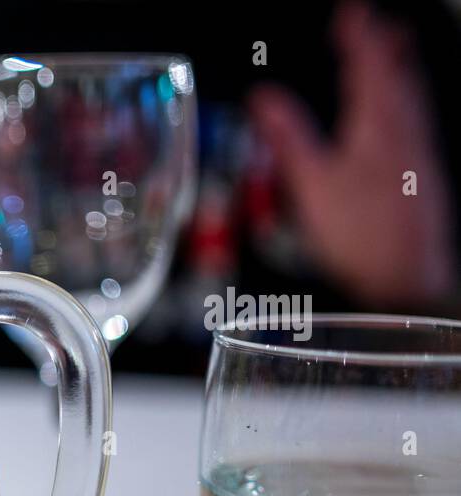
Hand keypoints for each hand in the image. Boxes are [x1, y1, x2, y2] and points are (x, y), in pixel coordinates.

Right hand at [249, 1, 455, 306]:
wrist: (408, 278)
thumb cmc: (363, 236)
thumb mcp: (311, 184)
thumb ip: (288, 137)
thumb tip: (264, 98)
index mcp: (377, 126)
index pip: (370, 64)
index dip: (359, 33)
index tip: (352, 11)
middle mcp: (405, 134)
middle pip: (399, 76)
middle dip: (385, 46)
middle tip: (375, 24)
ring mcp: (418, 157)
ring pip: (411, 100)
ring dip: (398, 72)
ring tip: (390, 56)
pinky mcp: (422, 180)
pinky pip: (414, 126)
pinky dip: (403, 106)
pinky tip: (398, 120)